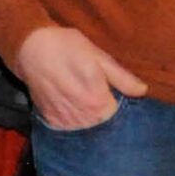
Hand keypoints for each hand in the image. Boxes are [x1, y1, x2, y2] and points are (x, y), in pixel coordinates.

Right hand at [14, 26, 147, 130]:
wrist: (31, 49)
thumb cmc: (68, 47)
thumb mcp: (99, 57)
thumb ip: (122, 77)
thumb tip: (143, 91)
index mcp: (98, 102)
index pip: (119, 116)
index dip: (119, 104)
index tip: (115, 93)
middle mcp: (82, 117)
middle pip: (103, 124)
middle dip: (105, 112)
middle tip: (96, 92)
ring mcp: (65, 121)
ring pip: (86, 128)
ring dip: (89, 118)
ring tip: (84, 98)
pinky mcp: (51, 120)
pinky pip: (69, 127)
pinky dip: (74, 119)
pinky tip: (72, 104)